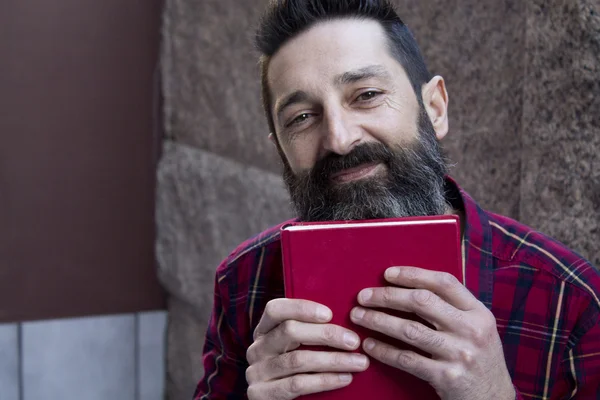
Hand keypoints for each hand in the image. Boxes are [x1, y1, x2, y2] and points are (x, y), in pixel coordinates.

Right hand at [246, 298, 369, 399]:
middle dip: (327, 334)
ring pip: (297, 360)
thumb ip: (308, 332)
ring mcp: (256, 372)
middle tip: (354, 341)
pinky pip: (297, 384)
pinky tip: (344, 378)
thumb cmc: (296, 371)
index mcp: (264, 330)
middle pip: (289, 331)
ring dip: (333, 360)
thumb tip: (345, 316)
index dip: (301, 308)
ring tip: (359, 362)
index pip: (275, 309)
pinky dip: (324, 380)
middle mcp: (257, 348)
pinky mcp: (261, 394)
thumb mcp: (295, 347)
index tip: (330, 314)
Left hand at [350, 267, 514, 399]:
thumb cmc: (478, 359)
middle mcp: (471, 330)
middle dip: (387, 296)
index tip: (387, 274)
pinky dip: (384, 350)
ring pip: (409, 329)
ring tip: (358, 316)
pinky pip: (406, 359)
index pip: (443, 282)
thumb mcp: (477, 328)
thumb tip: (408, 287)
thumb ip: (452, 308)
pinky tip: (369, 344)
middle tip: (363, 296)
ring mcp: (459, 354)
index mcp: (478, 312)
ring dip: (378, 320)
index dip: (413, 274)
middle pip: (421, 301)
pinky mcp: (446, 377)